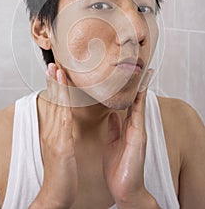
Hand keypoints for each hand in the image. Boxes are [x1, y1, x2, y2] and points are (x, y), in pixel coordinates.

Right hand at [30, 64, 76, 208]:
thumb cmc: (61, 172)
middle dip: (53, 82)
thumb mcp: (62, 148)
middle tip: (54, 64)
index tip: (56, 71)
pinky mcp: (61, 146)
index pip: (54, 104)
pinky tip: (65, 96)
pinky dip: (64, 106)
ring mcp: (55, 137)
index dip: (55, 87)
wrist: (55, 194)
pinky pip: (63, 122)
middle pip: (53, 102)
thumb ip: (63, 132)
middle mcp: (51, 131)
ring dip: (57, 88)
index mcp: (53, 131)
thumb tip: (66, 120)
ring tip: (58, 71)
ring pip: (57, 107)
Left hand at [103, 69, 156, 208]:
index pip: (127, 104)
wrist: (125, 190)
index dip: (127, 89)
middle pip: (136, 101)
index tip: (126, 75)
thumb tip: (112, 114)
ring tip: (143, 73)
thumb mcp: (113, 143)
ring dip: (141, 89)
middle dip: (138, 85)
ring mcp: (138, 132)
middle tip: (141, 67)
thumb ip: (115, 127)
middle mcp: (134, 127)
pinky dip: (139, 104)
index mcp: (127, 128)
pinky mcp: (138, 138)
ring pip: (139, 105)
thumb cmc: (119, 168)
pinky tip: (140, 93)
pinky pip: (138, 117)